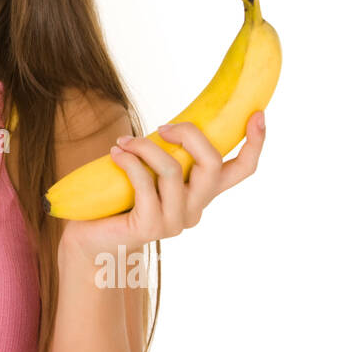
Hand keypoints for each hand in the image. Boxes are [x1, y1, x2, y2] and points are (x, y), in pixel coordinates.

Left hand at [58, 111, 266, 263]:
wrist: (93, 237)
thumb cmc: (120, 196)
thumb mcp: (151, 169)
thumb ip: (168, 153)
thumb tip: (171, 123)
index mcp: (202, 192)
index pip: (241, 170)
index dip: (255, 143)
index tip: (257, 114)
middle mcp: (195, 208)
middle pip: (213, 164)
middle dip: (190, 134)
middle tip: (162, 126)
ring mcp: (175, 221)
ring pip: (173, 170)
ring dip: (145, 147)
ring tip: (123, 142)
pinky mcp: (150, 227)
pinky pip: (145, 184)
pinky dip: (129, 162)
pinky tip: (115, 153)